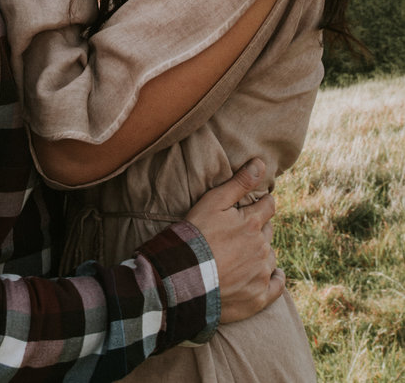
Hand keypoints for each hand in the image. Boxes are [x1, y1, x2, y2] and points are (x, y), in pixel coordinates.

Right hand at [185, 159, 284, 323]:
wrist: (185, 279)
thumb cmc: (196, 236)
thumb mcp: (213, 202)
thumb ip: (239, 183)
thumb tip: (261, 163)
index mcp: (252, 224)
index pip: (268, 206)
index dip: (261, 203)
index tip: (254, 205)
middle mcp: (262, 248)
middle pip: (269, 231)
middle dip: (259, 228)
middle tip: (241, 231)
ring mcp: (261, 274)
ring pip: (270, 256)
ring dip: (261, 252)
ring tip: (243, 254)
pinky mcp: (258, 298)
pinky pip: (277, 285)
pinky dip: (274, 278)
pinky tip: (268, 275)